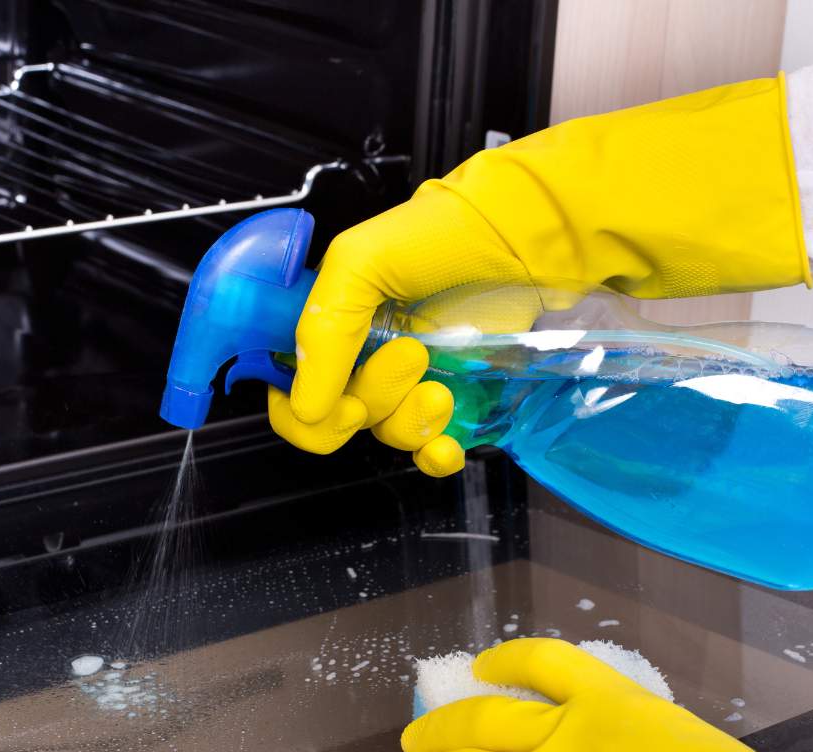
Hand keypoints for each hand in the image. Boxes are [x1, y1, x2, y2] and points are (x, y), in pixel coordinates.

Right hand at [269, 181, 538, 476]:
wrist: (523, 237)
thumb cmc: (441, 234)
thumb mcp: (361, 262)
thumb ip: (322, 330)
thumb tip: (305, 407)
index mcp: (330, 325)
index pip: (288, 389)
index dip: (300, 411)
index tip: (338, 403)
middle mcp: (364, 357)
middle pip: (340, 417)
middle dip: (374, 398)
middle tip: (409, 355)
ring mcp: (411, 381)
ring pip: (388, 434)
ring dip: (411, 422)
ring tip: (442, 385)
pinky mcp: (457, 400)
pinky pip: (431, 450)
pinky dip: (435, 457)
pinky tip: (447, 446)